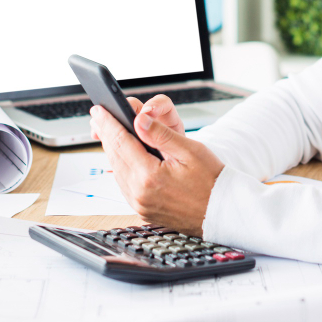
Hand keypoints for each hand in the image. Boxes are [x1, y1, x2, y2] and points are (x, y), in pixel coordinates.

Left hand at [89, 96, 223, 236]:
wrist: (223, 212)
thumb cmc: (212, 181)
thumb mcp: (190, 150)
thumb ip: (160, 134)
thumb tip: (138, 119)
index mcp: (150, 176)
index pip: (121, 141)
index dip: (108, 122)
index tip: (99, 109)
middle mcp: (140, 193)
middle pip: (114, 156)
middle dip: (106, 133)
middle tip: (99, 116)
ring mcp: (140, 204)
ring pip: (117, 171)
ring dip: (112, 150)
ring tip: (109, 132)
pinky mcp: (143, 211)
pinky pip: (125, 184)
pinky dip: (121, 167)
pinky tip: (123, 156)